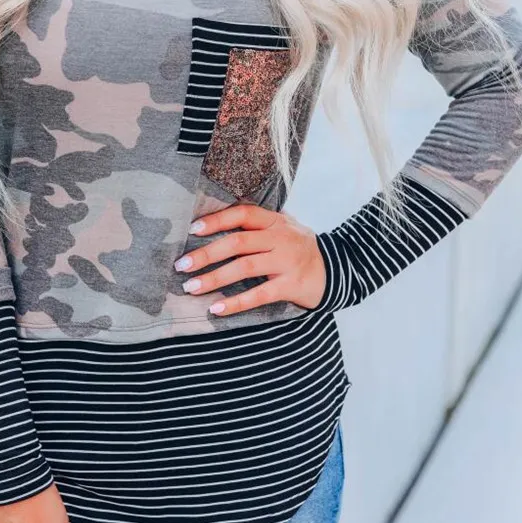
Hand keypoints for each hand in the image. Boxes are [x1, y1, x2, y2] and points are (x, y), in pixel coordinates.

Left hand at [174, 204, 326, 316]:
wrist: (340, 269)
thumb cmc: (299, 248)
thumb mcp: (283, 228)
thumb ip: (257, 226)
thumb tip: (214, 223)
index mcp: (275, 221)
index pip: (243, 213)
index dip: (217, 220)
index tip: (192, 229)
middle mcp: (280, 238)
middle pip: (238, 242)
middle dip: (206, 254)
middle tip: (181, 265)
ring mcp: (287, 261)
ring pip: (245, 267)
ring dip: (214, 278)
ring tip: (191, 288)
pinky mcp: (292, 285)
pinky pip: (259, 295)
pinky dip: (236, 302)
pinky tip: (216, 308)